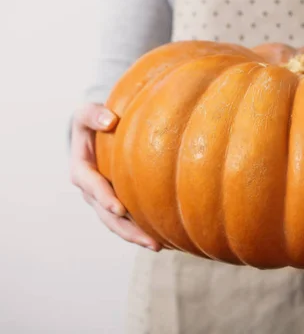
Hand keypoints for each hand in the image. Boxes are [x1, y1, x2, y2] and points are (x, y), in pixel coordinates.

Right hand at [69, 103, 161, 251]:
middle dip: (126, 229)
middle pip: (107, 216)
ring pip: (118, 224)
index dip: (104, 198)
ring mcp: (104, 200)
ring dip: (136, 236)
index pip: (92, 187)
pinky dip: (142, 229)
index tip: (119, 208)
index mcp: (82, 171)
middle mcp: (91, 192)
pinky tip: (164, 237)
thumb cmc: (93, 123)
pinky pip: (129, 220)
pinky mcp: (118, 203)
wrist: (96, 134)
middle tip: (148, 240)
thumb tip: (110, 120)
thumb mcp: (86, 114)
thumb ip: (94, 114)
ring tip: (158, 246)